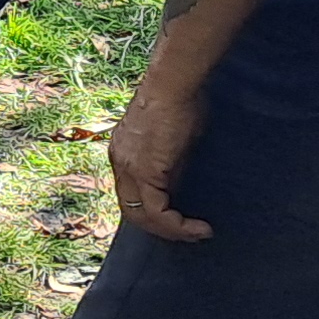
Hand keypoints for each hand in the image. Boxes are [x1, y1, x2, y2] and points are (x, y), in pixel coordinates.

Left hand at [106, 80, 213, 242]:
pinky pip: (156, 211)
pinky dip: (177, 225)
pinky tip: (198, 227)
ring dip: (171, 231)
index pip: (131, 195)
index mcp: (123, 153)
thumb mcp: (174, 139)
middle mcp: (119, 162)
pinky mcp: (144, 171)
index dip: (152, 213)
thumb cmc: (181, 100)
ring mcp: (128, 167)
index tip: (180, 218)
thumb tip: (177, 186)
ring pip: (142, 215)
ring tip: (197, 234)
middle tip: (188, 233)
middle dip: (160, 228)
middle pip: (131, 210)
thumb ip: (170, 164)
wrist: (174, 83)